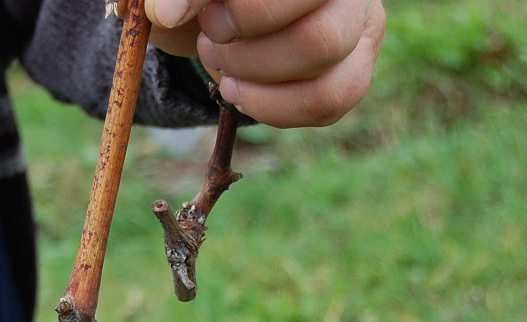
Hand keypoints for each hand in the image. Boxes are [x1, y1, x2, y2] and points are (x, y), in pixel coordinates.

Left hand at [145, 0, 384, 127]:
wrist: (219, 13)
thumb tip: (166, 11)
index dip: (235, 8)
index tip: (175, 13)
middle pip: (311, 24)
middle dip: (242, 40)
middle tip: (209, 37)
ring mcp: (360, 20)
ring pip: (322, 52)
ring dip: (253, 71)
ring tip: (223, 63)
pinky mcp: (356, 68)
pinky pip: (329, 100)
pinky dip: (271, 107)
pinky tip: (239, 91)